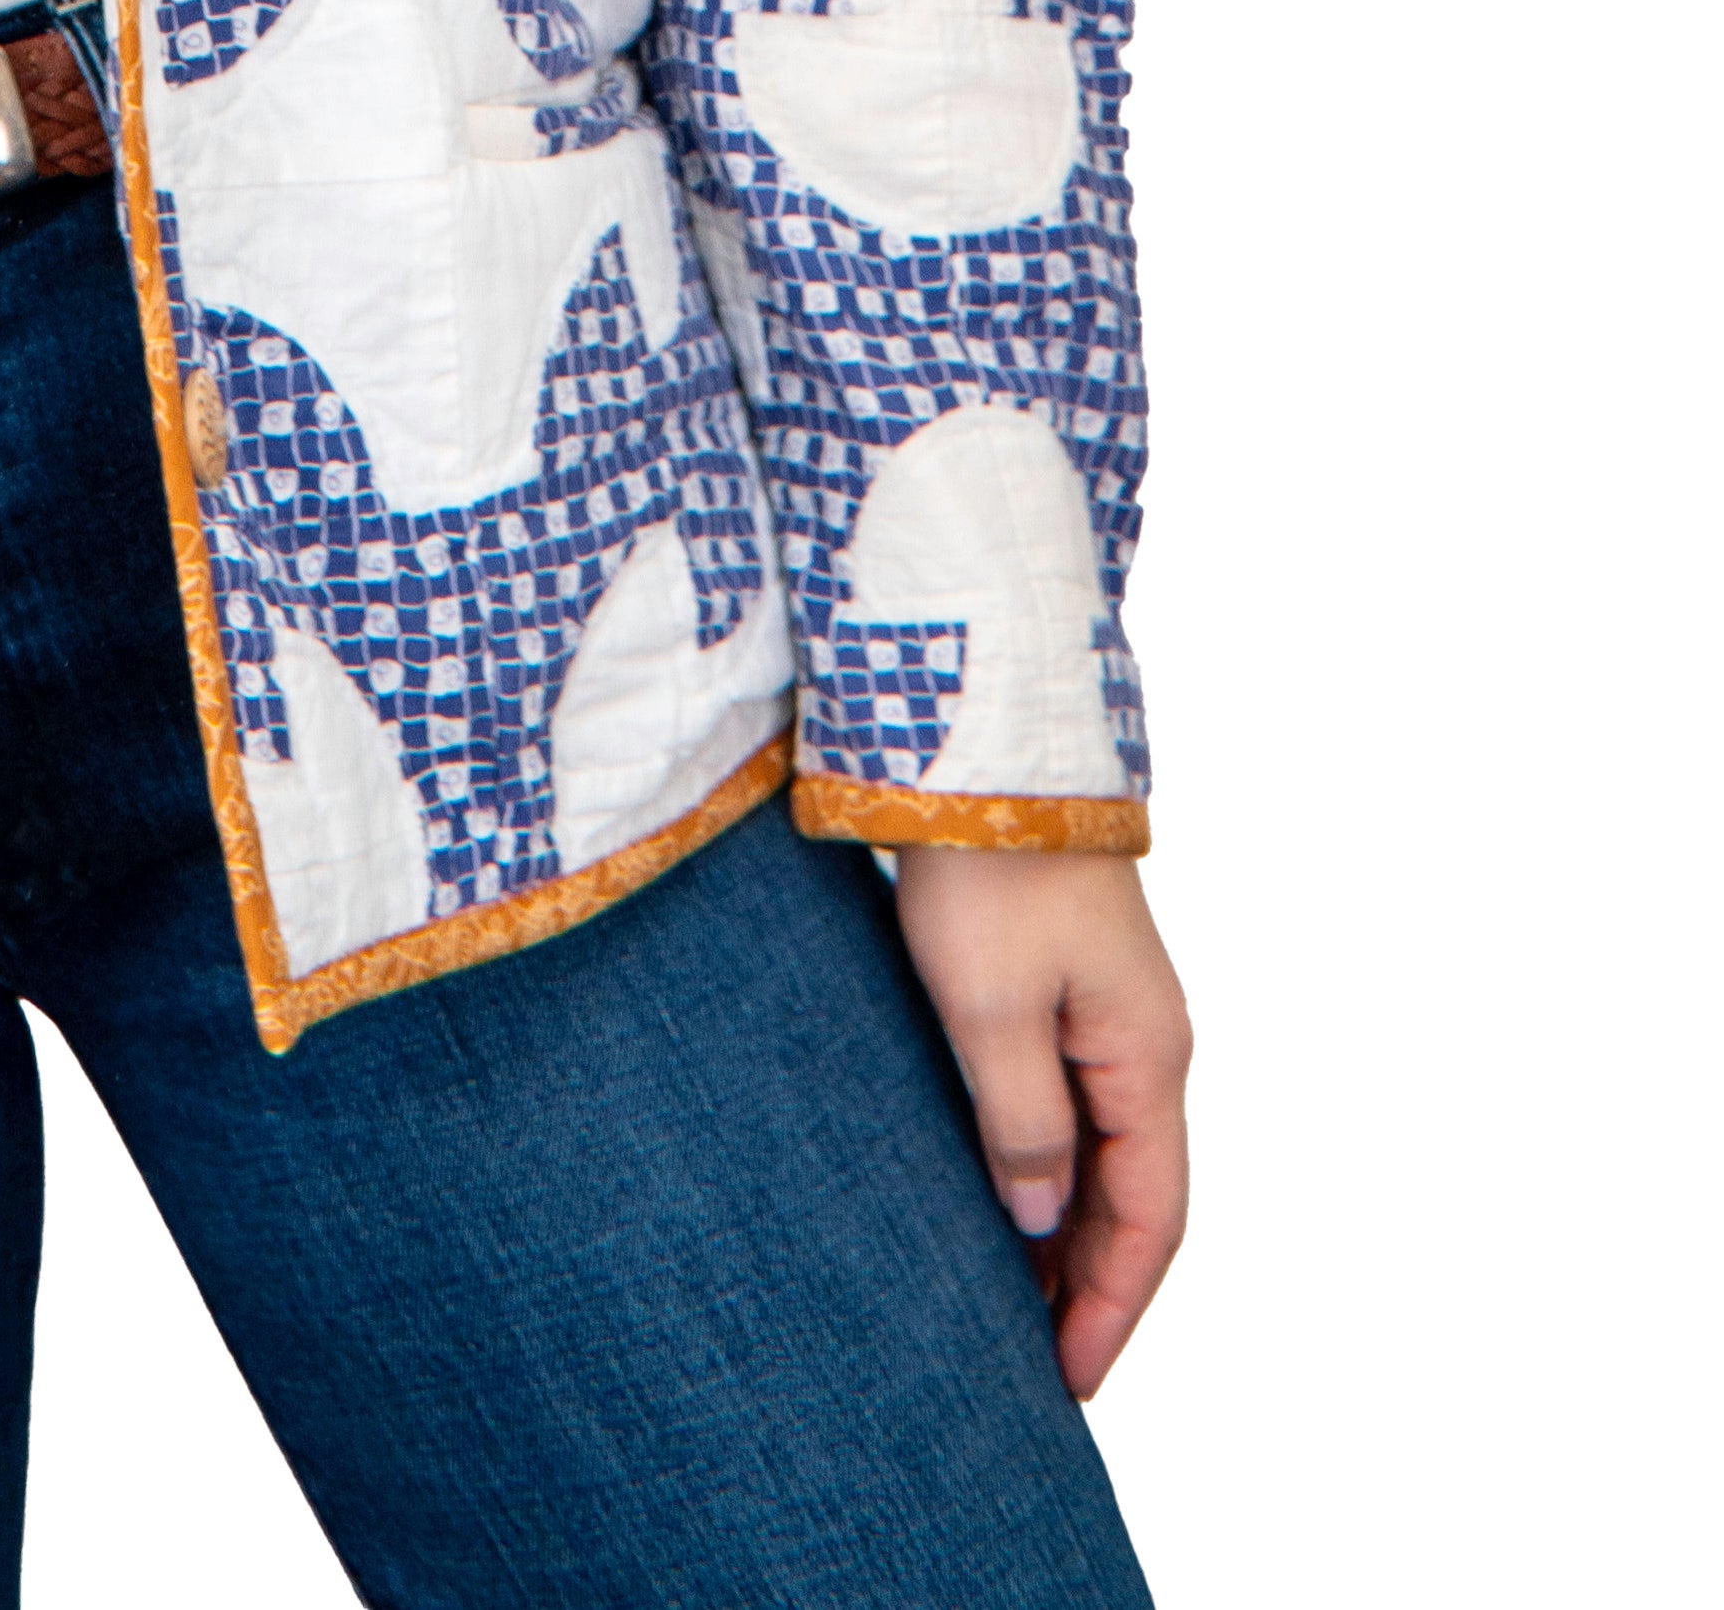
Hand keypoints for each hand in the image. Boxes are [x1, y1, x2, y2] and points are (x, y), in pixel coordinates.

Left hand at [890, 845, 1189, 1399]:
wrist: (981, 750)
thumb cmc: (987, 875)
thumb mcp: (992, 1012)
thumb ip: (1023, 1124)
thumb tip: (1045, 1218)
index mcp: (1147, 1057)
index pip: (1152, 1219)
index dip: (1112, 1306)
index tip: (1069, 1383)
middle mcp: (1146, 1043)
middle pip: (1136, 1196)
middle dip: (1094, 1285)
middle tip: (1033, 1365)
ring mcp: (1111, 1012)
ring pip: (1106, 1155)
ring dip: (1071, 1231)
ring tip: (1014, 1304)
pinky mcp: (1069, 984)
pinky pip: (1076, 1107)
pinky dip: (1051, 1170)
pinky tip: (1006, 1197)